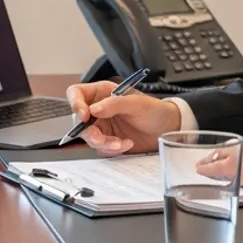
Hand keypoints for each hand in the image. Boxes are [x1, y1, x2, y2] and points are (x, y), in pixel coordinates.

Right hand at [64, 81, 181, 154]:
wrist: (167, 129)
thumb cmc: (154, 110)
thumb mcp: (136, 103)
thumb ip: (114, 104)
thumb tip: (94, 109)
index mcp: (102, 93)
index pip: (76, 94)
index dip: (75, 103)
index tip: (84, 116)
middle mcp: (99, 109)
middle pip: (79, 120)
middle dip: (90, 132)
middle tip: (102, 138)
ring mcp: (102, 125)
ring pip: (89, 137)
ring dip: (104, 143)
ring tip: (121, 143)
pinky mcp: (108, 140)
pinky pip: (101, 148)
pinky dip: (112, 149)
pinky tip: (126, 144)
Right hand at [196, 133, 242, 194]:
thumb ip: (240, 181)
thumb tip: (231, 179)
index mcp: (237, 165)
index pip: (216, 166)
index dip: (206, 168)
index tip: (200, 168)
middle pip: (221, 153)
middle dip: (211, 157)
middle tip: (204, 161)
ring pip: (234, 146)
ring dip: (227, 151)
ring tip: (222, 154)